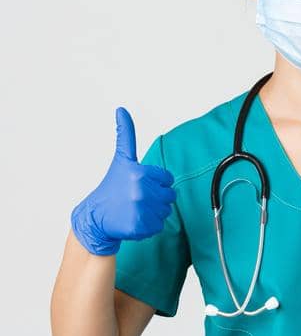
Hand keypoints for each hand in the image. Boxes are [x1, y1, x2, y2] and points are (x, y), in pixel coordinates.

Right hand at [70, 107, 176, 255]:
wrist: (95, 218)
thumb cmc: (111, 188)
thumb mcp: (121, 160)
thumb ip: (126, 135)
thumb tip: (122, 109)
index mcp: (139, 173)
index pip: (167, 179)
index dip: (155, 182)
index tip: (138, 185)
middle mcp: (141, 190)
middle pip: (169, 196)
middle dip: (156, 198)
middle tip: (136, 199)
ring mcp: (142, 210)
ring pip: (165, 211)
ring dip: (153, 212)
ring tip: (134, 210)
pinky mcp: (142, 226)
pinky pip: (159, 226)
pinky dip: (148, 226)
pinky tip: (133, 221)